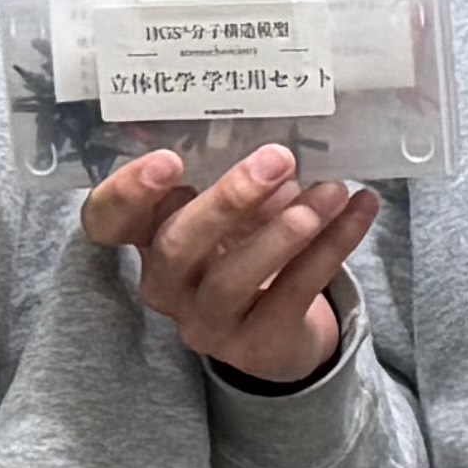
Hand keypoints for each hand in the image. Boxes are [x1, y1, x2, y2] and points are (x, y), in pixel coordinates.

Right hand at [80, 144, 377, 386]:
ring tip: (330, 190)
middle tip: (278, 160)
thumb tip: (277, 124)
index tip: (168, 160)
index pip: (106, 221)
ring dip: (287, 230)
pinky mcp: (256, 344)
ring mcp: (207, 321)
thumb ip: (231, 173)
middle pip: (178, 247)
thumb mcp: (230, 212)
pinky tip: (361, 208)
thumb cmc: (243, 249)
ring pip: (235, 278)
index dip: (126, 193)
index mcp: (147, 240)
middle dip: (229, 201)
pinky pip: (295, 291)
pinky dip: (333, 246)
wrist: (279, 333)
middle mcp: (166, 283)